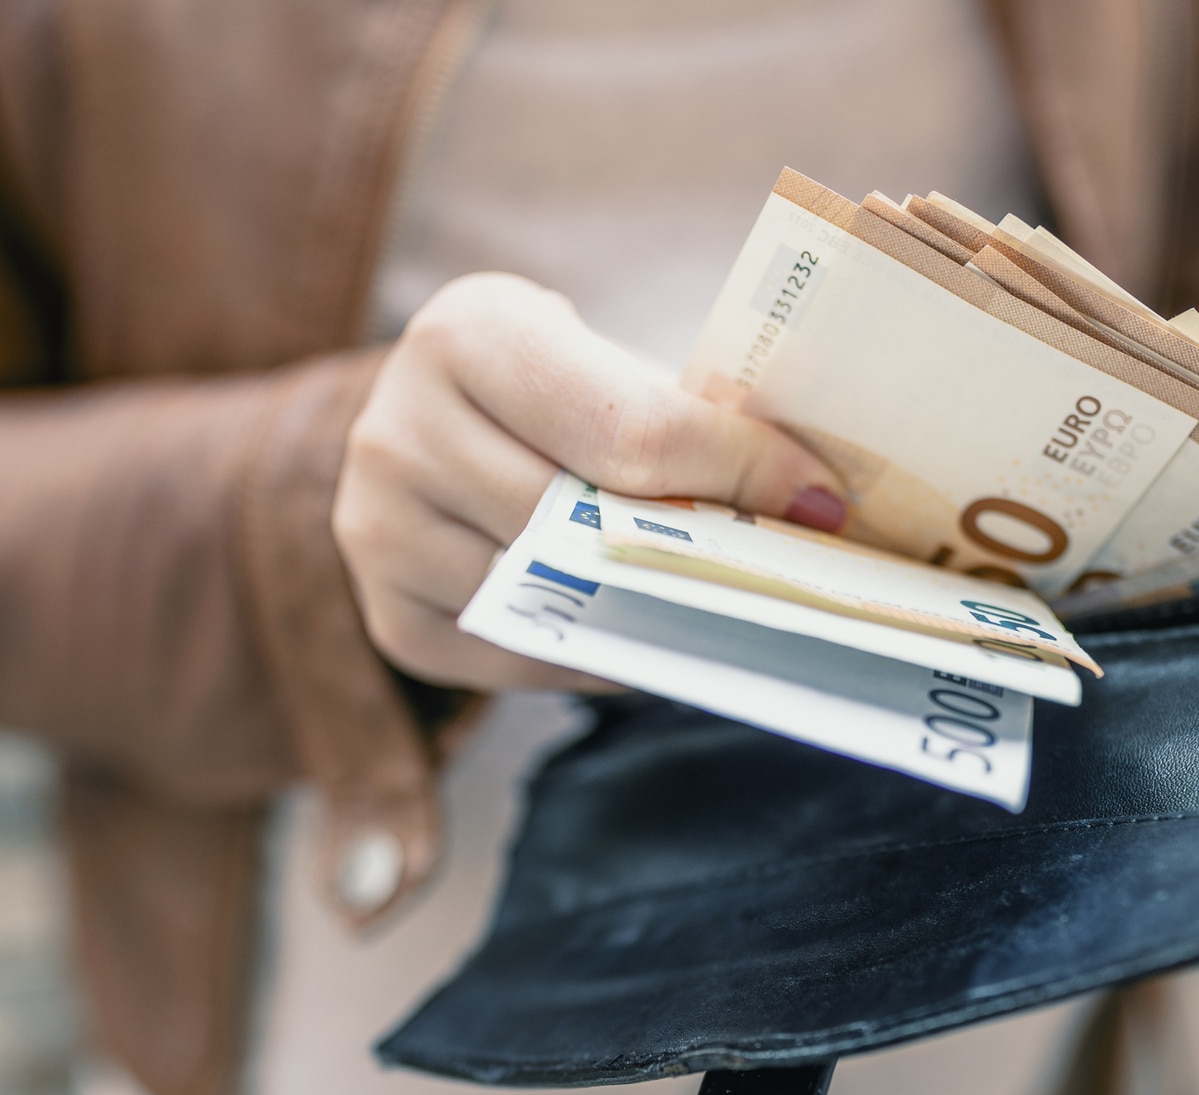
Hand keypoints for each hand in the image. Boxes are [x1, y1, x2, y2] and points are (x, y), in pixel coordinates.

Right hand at [333, 273, 845, 692]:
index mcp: (468, 333)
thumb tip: (818, 503)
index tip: (819, 499)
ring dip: (654, 609)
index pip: (627, 426)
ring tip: (730, 602)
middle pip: (585, 521)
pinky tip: (644, 632)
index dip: (736, 468)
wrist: (435, 428)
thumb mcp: (604, 365)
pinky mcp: (392, 616)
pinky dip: (595, 653)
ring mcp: (379, 531)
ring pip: (553, 596)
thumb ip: (688, 419)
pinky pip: (521, 656)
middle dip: (704, 546)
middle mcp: (398, 428)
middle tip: (792, 567)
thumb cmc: (554, 396)